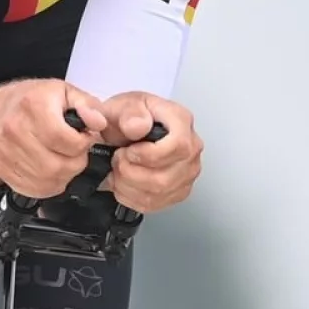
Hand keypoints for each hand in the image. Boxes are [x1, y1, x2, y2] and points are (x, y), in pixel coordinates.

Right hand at [0, 81, 107, 197]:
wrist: (1, 111)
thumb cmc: (33, 101)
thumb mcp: (65, 92)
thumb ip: (88, 105)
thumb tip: (98, 122)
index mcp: (33, 105)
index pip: (65, 139)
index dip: (83, 144)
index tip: (85, 139)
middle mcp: (16, 129)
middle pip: (56, 165)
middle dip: (76, 163)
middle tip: (76, 152)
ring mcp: (7, 151)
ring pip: (47, 180)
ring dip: (64, 176)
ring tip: (64, 160)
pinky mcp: (3, 169)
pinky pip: (34, 189)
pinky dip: (49, 185)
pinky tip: (51, 171)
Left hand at [97, 92, 202, 212]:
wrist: (125, 131)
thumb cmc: (129, 116)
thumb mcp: (123, 104)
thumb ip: (129, 113)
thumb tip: (139, 127)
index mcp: (181, 121)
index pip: (178, 146)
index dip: (149, 155)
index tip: (129, 151)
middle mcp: (191, 148)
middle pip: (165, 177)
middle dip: (131, 173)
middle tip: (117, 159)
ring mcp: (187, 172)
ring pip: (158, 193)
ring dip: (127, 185)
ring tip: (118, 169)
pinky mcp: (178, 191)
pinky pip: (154, 205)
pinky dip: (130, 196)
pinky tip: (123, 182)